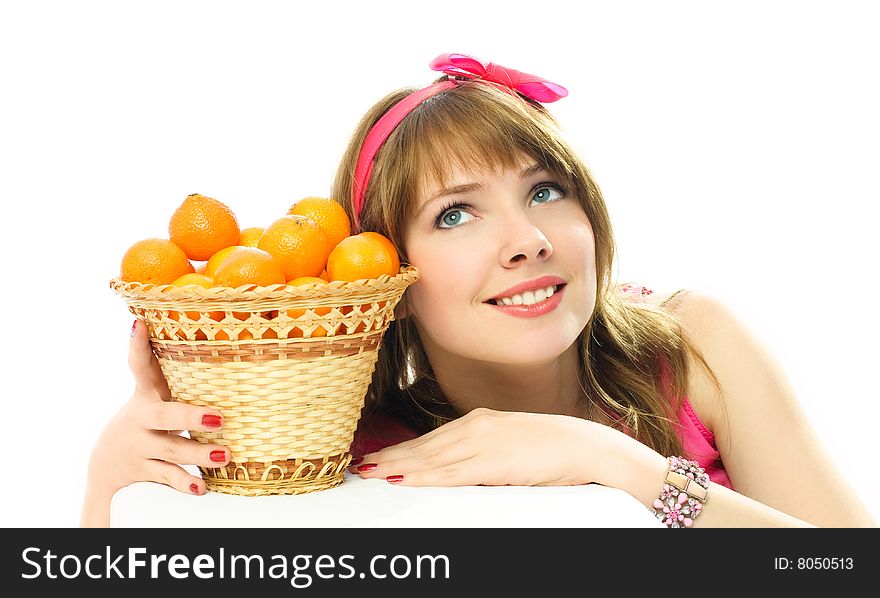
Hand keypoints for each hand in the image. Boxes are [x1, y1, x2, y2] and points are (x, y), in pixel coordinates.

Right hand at [85, 319, 230, 498]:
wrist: (105, 463)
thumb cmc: (147, 416)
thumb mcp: (151, 392)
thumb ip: (162, 366)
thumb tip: (179, 326)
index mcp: (145, 394)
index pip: (139, 366)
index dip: (137, 345)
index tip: (139, 325)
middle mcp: (141, 418)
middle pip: (164, 416)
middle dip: (190, 417)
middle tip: (219, 418)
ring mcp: (141, 445)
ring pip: (171, 449)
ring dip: (198, 453)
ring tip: (224, 453)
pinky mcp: (145, 469)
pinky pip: (167, 476)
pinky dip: (184, 483)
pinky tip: (201, 486)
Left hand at [354, 407, 626, 486]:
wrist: (582, 445)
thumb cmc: (550, 446)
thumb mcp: (509, 440)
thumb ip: (481, 449)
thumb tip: (456, 463)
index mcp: (479, 420)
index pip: (431, 438)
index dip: (402, 448)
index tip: (379, 456)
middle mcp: (476, 427)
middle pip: (424, 447)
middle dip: (392, 457)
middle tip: (363, 466)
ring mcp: (483, 443)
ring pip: (431, 459)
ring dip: (400, 467)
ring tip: (374, 474)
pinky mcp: (493, 462)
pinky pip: (452, 473)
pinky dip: (425, 477)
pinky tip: (406, 480)